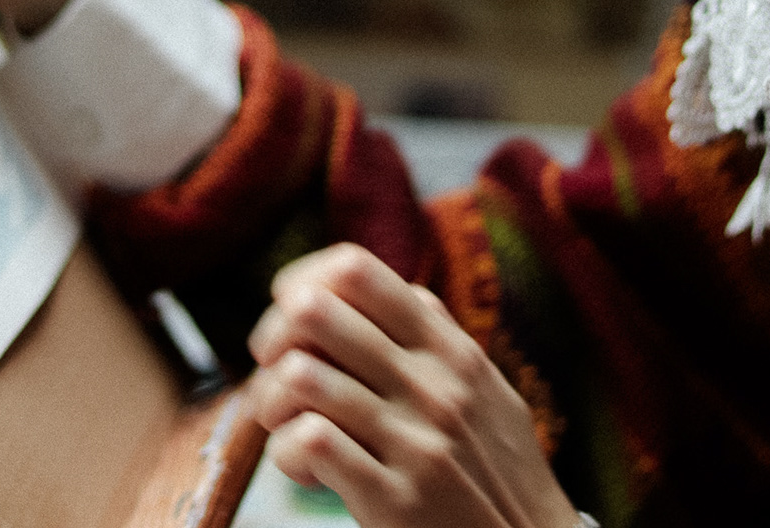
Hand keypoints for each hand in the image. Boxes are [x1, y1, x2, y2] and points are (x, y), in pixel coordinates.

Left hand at [246, 244, 582, 527]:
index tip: (290, 318)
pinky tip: (307, 470)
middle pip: (312, 311)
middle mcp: (433, 384)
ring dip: (273, 401)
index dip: (302, 283)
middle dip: (272, 339)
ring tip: (286, 425)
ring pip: (300, 375)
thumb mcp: (482, 388)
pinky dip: (287, 453)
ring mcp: (415, 441)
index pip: (355, 270)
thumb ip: (430, 334)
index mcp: (450, 348)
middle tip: (275, 372)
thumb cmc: (496, 470)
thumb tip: (364, 282)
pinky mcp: (394, 498)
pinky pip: (308, 443)